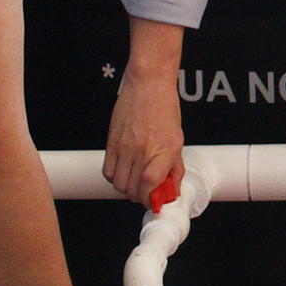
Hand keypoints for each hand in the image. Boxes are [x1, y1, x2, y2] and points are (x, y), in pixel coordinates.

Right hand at [103, 64, 185, 204]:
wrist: (148, 84)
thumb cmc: (165, 108)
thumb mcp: (177, 140)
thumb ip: (175, 167)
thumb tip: (172, 189)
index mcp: (163, 151)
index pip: (150, 185)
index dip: (151, 200)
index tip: (154, 201)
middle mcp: (143, 150)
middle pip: (133, 189)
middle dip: (140, 196)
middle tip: (146, 191)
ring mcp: (125, 147)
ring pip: (119, 184)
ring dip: (127, 188)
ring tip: (135, 180)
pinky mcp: (111, 142)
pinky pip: (108, 171)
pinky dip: (115, 177)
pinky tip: (124, 170)